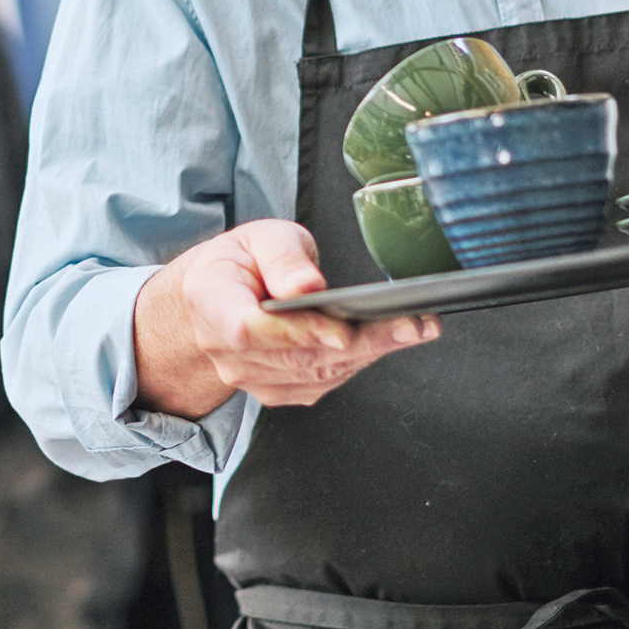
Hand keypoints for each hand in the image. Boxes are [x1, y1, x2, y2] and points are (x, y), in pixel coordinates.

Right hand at [132, 218, 438, 417]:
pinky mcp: (278, 391)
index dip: (297, 333)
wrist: (215, 302)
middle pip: (296, 356)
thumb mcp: (259, 238)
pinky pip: (323, 382)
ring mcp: (252, 378)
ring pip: (317, 373)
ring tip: (416, 328)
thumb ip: (282, 258)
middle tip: (409, 324)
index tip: (341, 329)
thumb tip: (307, 285)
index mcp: (212, 302)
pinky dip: (361, 361)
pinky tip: (391, 339)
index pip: (249, 329)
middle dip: (361, 342)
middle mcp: (227, 352)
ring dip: (372, 352)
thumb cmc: (241, 264)